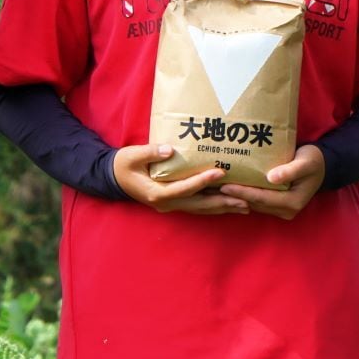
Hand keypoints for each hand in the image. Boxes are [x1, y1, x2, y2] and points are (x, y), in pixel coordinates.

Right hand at [113, 144, 248, 214]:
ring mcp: (170, 205)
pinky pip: (196, 206)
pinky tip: (227, 203)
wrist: (113, 178)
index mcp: (156, 193)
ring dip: (222, 207)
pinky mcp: (173, 202)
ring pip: (200, 209)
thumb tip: (170, 149)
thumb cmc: (122, 165)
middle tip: (245, 201)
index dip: (203, 180)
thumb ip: (150, 153)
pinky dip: (213, 206)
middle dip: (222, 203)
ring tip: (244, 206)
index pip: (184, 188)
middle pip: (199, 205)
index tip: (221, 171)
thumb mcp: (132, 156)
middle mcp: (166, 203)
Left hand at [219, 144, 324, 220]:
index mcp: (293, 202)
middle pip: (255, 203)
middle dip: (234, 196)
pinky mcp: (276, 205)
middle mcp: (286, 210)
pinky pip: (257, 201)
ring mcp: (281, 209)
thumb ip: (290, 170)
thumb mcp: (306, 162)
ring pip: (254, 204)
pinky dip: (244, 194)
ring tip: (216, 188)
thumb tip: (271, 178)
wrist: (321, 165)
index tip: (225, 185)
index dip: (243, 192)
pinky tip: (229, 187)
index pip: (262, 198)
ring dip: (236, 196)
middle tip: (212, 188)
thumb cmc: (313, 160)